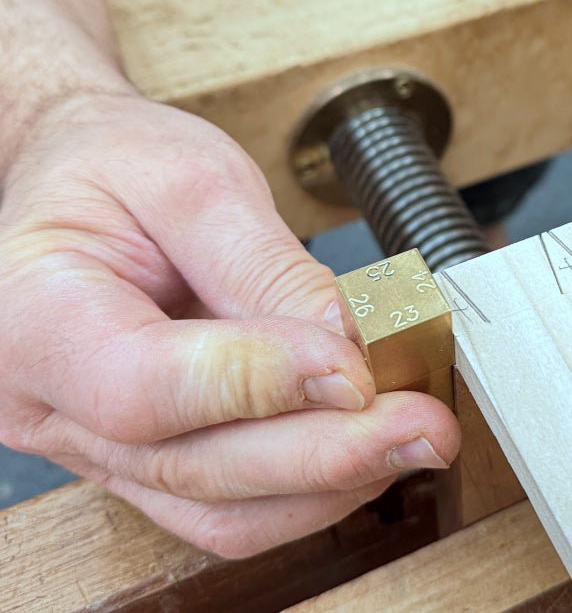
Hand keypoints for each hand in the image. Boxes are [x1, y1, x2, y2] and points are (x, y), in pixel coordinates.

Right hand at [0, 93, 459, 557]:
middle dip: (326, 454)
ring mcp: (99, 449)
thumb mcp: (191, 181)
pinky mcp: (150, 463)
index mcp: (36, 319)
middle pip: (196, 469)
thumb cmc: (116, 169)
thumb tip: (346, 341)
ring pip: (221, 510)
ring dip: (332, 483)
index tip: (356, 370)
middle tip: (425, 424)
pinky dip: (311, 488)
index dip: (260, 386)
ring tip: (417, 436)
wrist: (78, 182)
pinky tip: (372, 447)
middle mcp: (52, 408)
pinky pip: (231, 508)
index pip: (147, 387)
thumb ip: (265, 266)